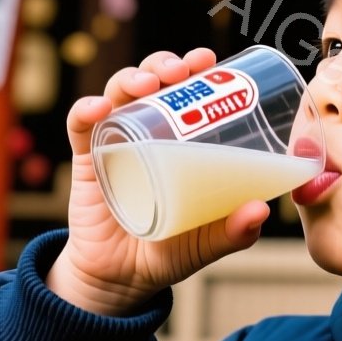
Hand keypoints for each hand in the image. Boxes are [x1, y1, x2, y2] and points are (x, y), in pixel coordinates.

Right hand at [47, 48, 272, 315]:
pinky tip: (99, 108)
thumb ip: (233, 231)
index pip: (186, 92)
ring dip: (131, 77)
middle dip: (164, 64)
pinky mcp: (86, 160)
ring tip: (149, 83)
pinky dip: (85, 109)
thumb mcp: (206, 241)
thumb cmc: (169, 251)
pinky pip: (80, 125)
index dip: (195, 69)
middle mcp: (146, 132)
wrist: (121, 280)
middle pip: (152, 81)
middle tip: (182, 71)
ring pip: (117, 92)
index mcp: (179, 140)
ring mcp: (114, 141)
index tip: (209, 60)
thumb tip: (262, 210)